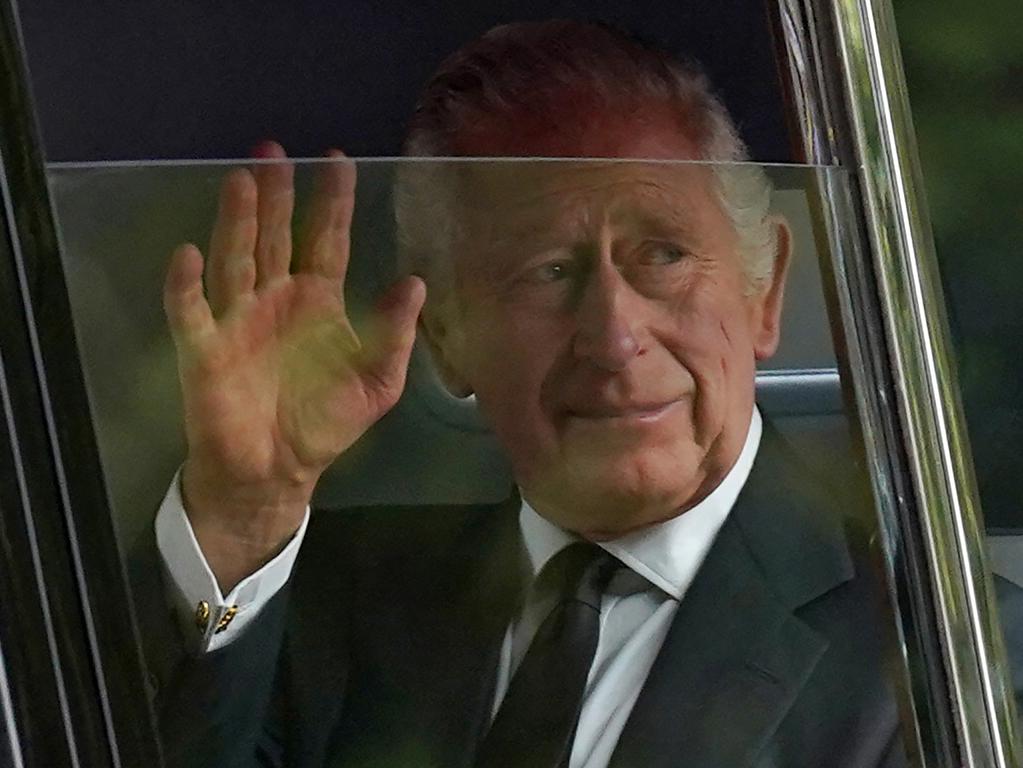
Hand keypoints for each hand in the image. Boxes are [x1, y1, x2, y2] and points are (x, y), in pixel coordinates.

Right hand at [164, 143, 424, 588]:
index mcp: (318, 301)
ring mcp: (238, 320)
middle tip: (274, 149)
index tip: (337, 161)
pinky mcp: (205, 349)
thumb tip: (415, 283)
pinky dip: (186, 286)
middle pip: (274, 236)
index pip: (327, 240)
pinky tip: (188, 255)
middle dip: (276, 194)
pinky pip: (192, 313)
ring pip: (236, 258)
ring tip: (242, 178)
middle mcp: (276, 299)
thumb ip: (395, 335)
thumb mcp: (377, 384)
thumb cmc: (325, 425)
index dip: (332, 203)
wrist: (277, 471)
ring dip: (236, 220)